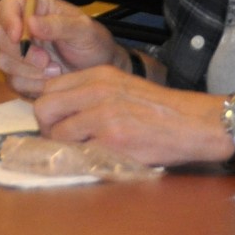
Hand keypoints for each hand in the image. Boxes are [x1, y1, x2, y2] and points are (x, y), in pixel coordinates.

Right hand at [0, 0, 120, 96]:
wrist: (98, 71)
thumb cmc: (93, 43)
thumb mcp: (83, 30)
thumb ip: (59, 25)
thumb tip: (31, 22)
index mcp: (36, 8)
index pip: (6, 7)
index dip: (7, 20)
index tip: (19, 36)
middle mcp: (22, 29)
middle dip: (20, 52)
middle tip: (46, 60)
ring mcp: (17, 53)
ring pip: (2, 61)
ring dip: (29, 70)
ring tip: (56, 70)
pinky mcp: (19, 75)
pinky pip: (13, 82)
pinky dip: (33, 84)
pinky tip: (51, 81)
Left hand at [32, 66, 230, 166]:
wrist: (191, 123)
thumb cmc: (158, 109)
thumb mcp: (122, 86)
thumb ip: (91, 93)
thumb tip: (61, 111)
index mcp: (98, 75)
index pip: (49, 88)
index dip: (50, 109)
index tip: (60, 122)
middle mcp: (96, 91)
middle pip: (44, 109)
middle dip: (47, 128)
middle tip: (63, 139)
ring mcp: (103, 116)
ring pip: (56, 134)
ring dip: (64, 147)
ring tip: (83, 151)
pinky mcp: (112, 141)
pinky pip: (77, 153)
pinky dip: (81, 160)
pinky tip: (97, 158)